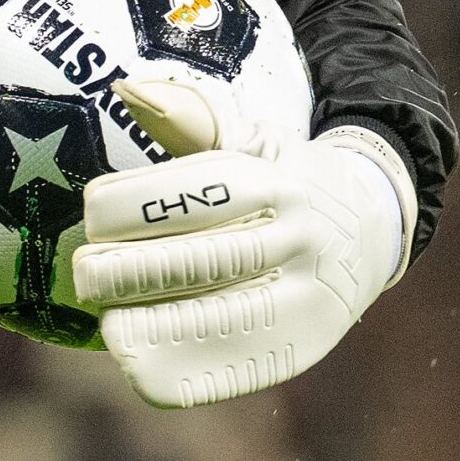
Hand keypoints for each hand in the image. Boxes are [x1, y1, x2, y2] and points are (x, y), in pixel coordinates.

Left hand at [70, 80, 414, 409]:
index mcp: (277, 182)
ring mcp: (305, 300)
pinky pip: (231, 372)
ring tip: (109, 321)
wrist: (374, 228)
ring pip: (214, 323)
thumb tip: (125, 89)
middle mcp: (296, 241)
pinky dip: (175, 371)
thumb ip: (189, 117)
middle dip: (124, 273)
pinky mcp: (302, 348)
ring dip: (145, 327)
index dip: (129, 208)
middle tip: (85, 275)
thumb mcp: (251, 136)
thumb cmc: (284, 176)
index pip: (193, 195)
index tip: (91, 215)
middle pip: (196, 263)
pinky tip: (135, 360)